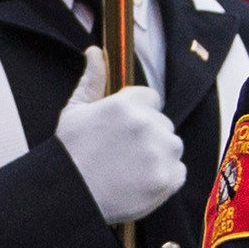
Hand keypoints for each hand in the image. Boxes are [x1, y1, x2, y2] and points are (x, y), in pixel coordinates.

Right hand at [53, 47, 179, 226]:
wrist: (71, 196)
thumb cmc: (70, 154)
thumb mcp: (75, 111)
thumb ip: (92, 80)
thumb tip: (95, 51)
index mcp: (126, 105)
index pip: (152, 99)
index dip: (139, 114)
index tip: (125, 130)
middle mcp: (147, 125)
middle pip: (163, 124)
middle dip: (148, 136)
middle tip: (123, 154)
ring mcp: (159, 152)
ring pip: (172, 146)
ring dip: (159, 156)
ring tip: (131, 170)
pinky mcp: (167, 179)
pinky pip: (178, 172)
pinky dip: (165, 178)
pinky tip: (141, 183)